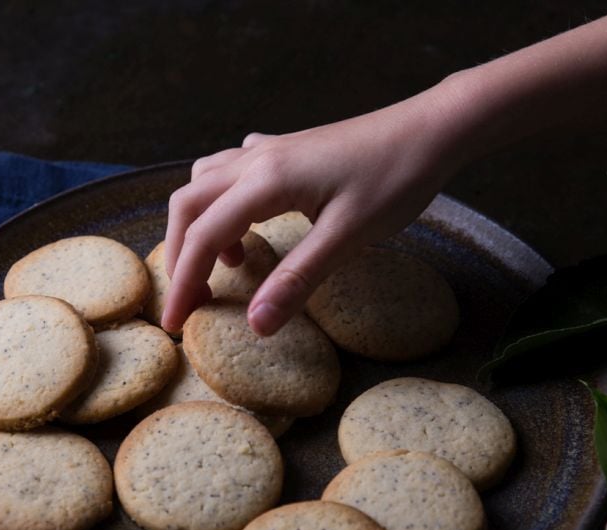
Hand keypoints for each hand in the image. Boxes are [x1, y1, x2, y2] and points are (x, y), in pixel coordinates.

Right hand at [161, 82, 472, 335]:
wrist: (432, 129)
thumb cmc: (396, 179)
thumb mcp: (348, 238)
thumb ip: (297, 280)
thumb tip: (256, 324)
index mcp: (265, 180)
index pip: (202, 236)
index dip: (183, 283)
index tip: (174, 324)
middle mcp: (256, 159)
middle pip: (188, 206)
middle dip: (180, 257)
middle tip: (193, 302)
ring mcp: (269, 150)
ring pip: (205, 184)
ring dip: (201, 226)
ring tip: (232, 266)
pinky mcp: (287, 150)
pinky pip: (232, 171)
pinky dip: (224, 203)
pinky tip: (250, 222)